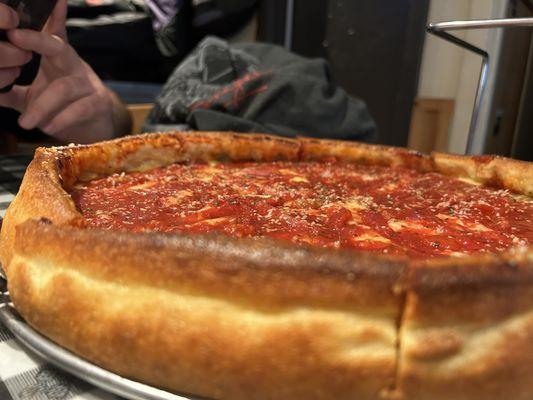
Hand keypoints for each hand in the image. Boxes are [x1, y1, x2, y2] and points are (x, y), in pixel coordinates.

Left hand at [0, 0, 130, 142]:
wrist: (94, 128)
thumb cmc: (62, 107)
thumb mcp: (33, 97)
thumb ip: (13, 92)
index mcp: (56, 59)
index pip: (49, 35)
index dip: (45, 19)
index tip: (28, 14)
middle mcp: (73, 65)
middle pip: (58, 46)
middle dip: (37, 40)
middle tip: (14, 37)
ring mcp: (89, 83)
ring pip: (64, 88)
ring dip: (41, 106)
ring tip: (26, 122)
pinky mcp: (99, 103)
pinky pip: (80, 109)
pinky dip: (61, 119)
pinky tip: (49, 127)